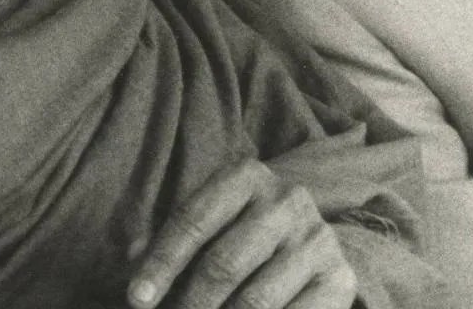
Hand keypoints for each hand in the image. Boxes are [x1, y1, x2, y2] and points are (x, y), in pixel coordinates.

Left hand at [127, 160, 355, 308]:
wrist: (304, 247)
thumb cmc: (233, 238)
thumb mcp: (202, 228)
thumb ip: (164, 243)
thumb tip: (132, 259)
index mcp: (247, 177)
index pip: (193, 220)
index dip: (161, 264)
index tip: (136, 301)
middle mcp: (288, 199)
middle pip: (222, 265)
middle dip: (187, 307)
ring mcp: (317, 238)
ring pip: (254, 300)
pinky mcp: (339, 278)